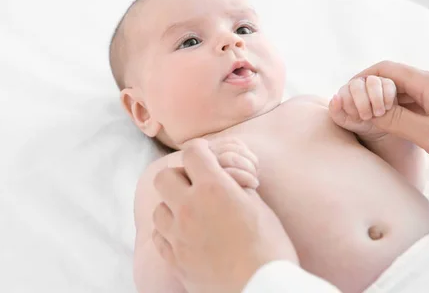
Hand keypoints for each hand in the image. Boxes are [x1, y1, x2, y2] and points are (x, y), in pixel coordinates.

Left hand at [152, 139, 298, 292]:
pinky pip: (159, 237)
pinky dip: (169, 232)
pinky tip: (185, 235)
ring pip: (158, 209)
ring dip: (172, 206)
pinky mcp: (175, 260)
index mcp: (213, 189)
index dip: (200, 150)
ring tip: (191, 214)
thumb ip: (236, 186)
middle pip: (164, 178)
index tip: (206, 155)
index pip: (192, 153)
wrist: (262, 291)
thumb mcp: (260, 207)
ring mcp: (178, 236)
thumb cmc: (270, 249)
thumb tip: (226, 177)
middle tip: (196, 186)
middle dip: (179, 176)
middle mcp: (189, 208)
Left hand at [328, 75, 397, 141]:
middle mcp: (357, 83)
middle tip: (367, 117)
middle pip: (357, 85)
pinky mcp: (387, 83)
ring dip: (376, 99)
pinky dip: (387, 97)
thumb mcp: (344, 120)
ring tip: (378, 113)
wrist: (376, 126)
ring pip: (373, 82)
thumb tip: (335, 97)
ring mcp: (372, 81)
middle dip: (362, 103)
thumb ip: (335, 111)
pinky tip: (387, 107)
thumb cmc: (357, 122)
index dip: (350, 106)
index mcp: (345, 90)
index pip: (344, 93)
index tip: (356, 118)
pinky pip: (388, 84)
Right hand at [354, 61, 428, 183]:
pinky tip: (390, 123)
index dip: (362, 78)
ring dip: (383, 101)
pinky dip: (397, 109)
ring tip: (367, 119)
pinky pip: (414, 102)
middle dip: (369, 91)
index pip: (385, 69)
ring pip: (402, 91)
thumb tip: (366, 110)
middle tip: (353, 109)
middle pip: (392, 78)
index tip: (346, 94)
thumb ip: (395, 120)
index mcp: (428, 83)